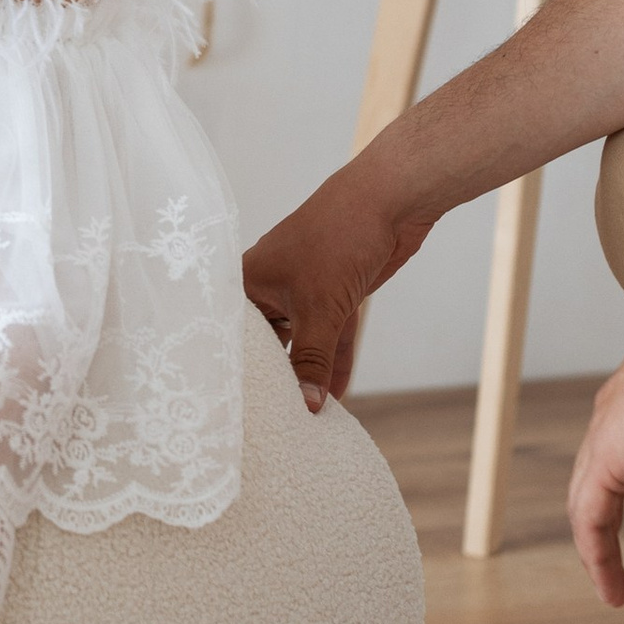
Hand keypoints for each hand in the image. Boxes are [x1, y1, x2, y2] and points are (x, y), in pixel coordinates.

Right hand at [243, 167, 432, 411]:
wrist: (388, 200)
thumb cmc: (337, 238)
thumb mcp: (320, 309)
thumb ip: (311, 359)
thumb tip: (307, 405)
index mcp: (248, 283)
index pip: (235, 337)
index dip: (238, 372)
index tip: (237, 410)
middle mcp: (270, 288)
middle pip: (267, 344)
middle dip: (275, 380)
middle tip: (271, 423)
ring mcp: (304, 292)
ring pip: (302, 343)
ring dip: (309, 375)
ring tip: (306, 419)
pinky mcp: (334, 296)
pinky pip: (330, 338)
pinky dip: (334, 363)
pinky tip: (336, 396)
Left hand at [567, 354, 623, 607]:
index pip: (617, 446)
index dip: (616, 481)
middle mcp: (614, 414)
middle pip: (592, 477)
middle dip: (597, 519)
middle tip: (605, 558)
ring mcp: (606, 437)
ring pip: (587, 503)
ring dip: (596, 549)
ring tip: (611, 589)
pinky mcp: (607, 461)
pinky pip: (591, 519)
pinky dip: (597, 556)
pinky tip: (610, 588)